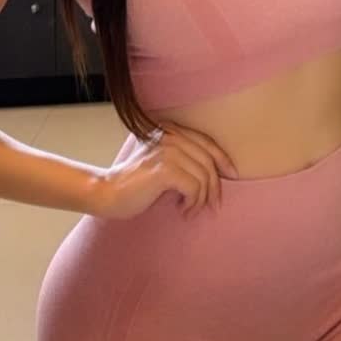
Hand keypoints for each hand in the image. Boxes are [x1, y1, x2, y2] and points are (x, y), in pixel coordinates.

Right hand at [94, 121, 237, 220]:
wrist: (108, 192)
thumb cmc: (135, 183)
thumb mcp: (161, 162)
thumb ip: (182, 158)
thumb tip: (214, 173)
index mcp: (169, 130)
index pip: (206, 141)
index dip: (223, 158)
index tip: (232, 175)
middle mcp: (170, 135)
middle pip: (209, 161)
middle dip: (215, 187)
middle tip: (212, 205)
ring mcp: (167, 151)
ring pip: (204, 177)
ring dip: (201, 199)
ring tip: (190, 209)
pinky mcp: (164, 170)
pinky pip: (194, 188)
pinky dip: (193, 203)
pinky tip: (182, 209)